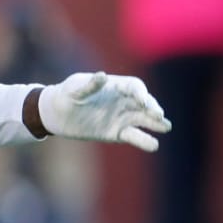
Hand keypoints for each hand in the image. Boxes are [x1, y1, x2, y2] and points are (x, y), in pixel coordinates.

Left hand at [37, 71, 171, 152]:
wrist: (56, 113)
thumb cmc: (66, 94)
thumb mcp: (74, 88)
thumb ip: (89, 85)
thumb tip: (102, 76)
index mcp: (116, 86)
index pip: (135, 87)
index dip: (140, 93)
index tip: (142, 101)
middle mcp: (123, 101)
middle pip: (145, 103)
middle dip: (152, 108)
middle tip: (159, 115)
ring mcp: (121, 117)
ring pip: (143, 120)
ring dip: (156, 124)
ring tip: (166, 127)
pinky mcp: (116, 133)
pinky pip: (133, 136)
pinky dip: (144, 141)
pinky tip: (154, 145)